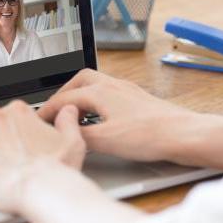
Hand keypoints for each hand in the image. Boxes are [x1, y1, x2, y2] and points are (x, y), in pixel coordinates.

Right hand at [37, 69, 200, 163]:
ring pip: (96, 85)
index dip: (47, 111)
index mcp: (101, 91)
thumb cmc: (150, 135)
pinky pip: (110, 95)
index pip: (64, 98)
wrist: (184, 134)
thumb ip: (80, 137)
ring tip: (75, 115)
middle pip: (80, 81)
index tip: (38, 122)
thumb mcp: (106, 141)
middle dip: (64, 95)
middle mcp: (114, 86)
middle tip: (54, 112)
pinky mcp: (139, 101)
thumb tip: (64, 136)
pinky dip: (97, 103)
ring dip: (81, 97)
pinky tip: (101, 119)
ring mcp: (128, 91)